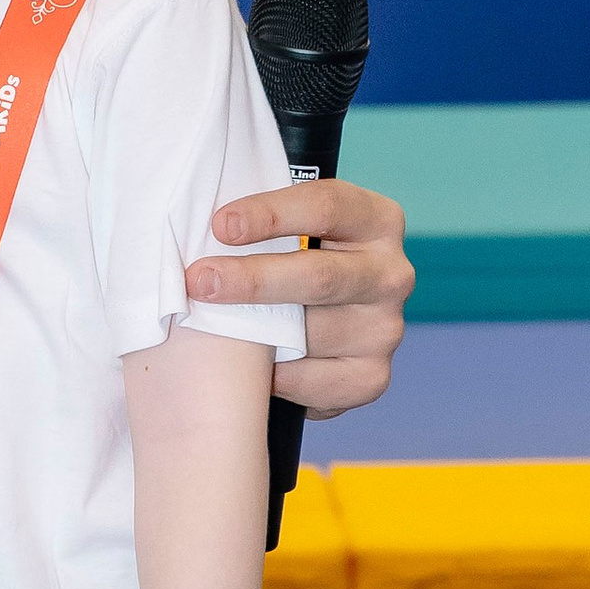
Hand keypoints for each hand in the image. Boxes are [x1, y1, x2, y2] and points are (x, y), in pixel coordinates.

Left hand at [186, 178, 412, 421]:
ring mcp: (385, 328)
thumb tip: (198, 229)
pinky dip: (277, 377)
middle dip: (253, 280)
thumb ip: (259, 223)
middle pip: (320, 277)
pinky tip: (255, 367)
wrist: (318, 325)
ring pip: (310, 334)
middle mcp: (391, 273)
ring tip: (213, 330)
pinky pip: (314, 381)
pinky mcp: (372, 376)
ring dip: (255, 336)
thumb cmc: (290, 261)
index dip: (271, 213)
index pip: (326, 207)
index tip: (221, 225)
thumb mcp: (287, 229)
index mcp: (376, 220)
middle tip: (200, 282)